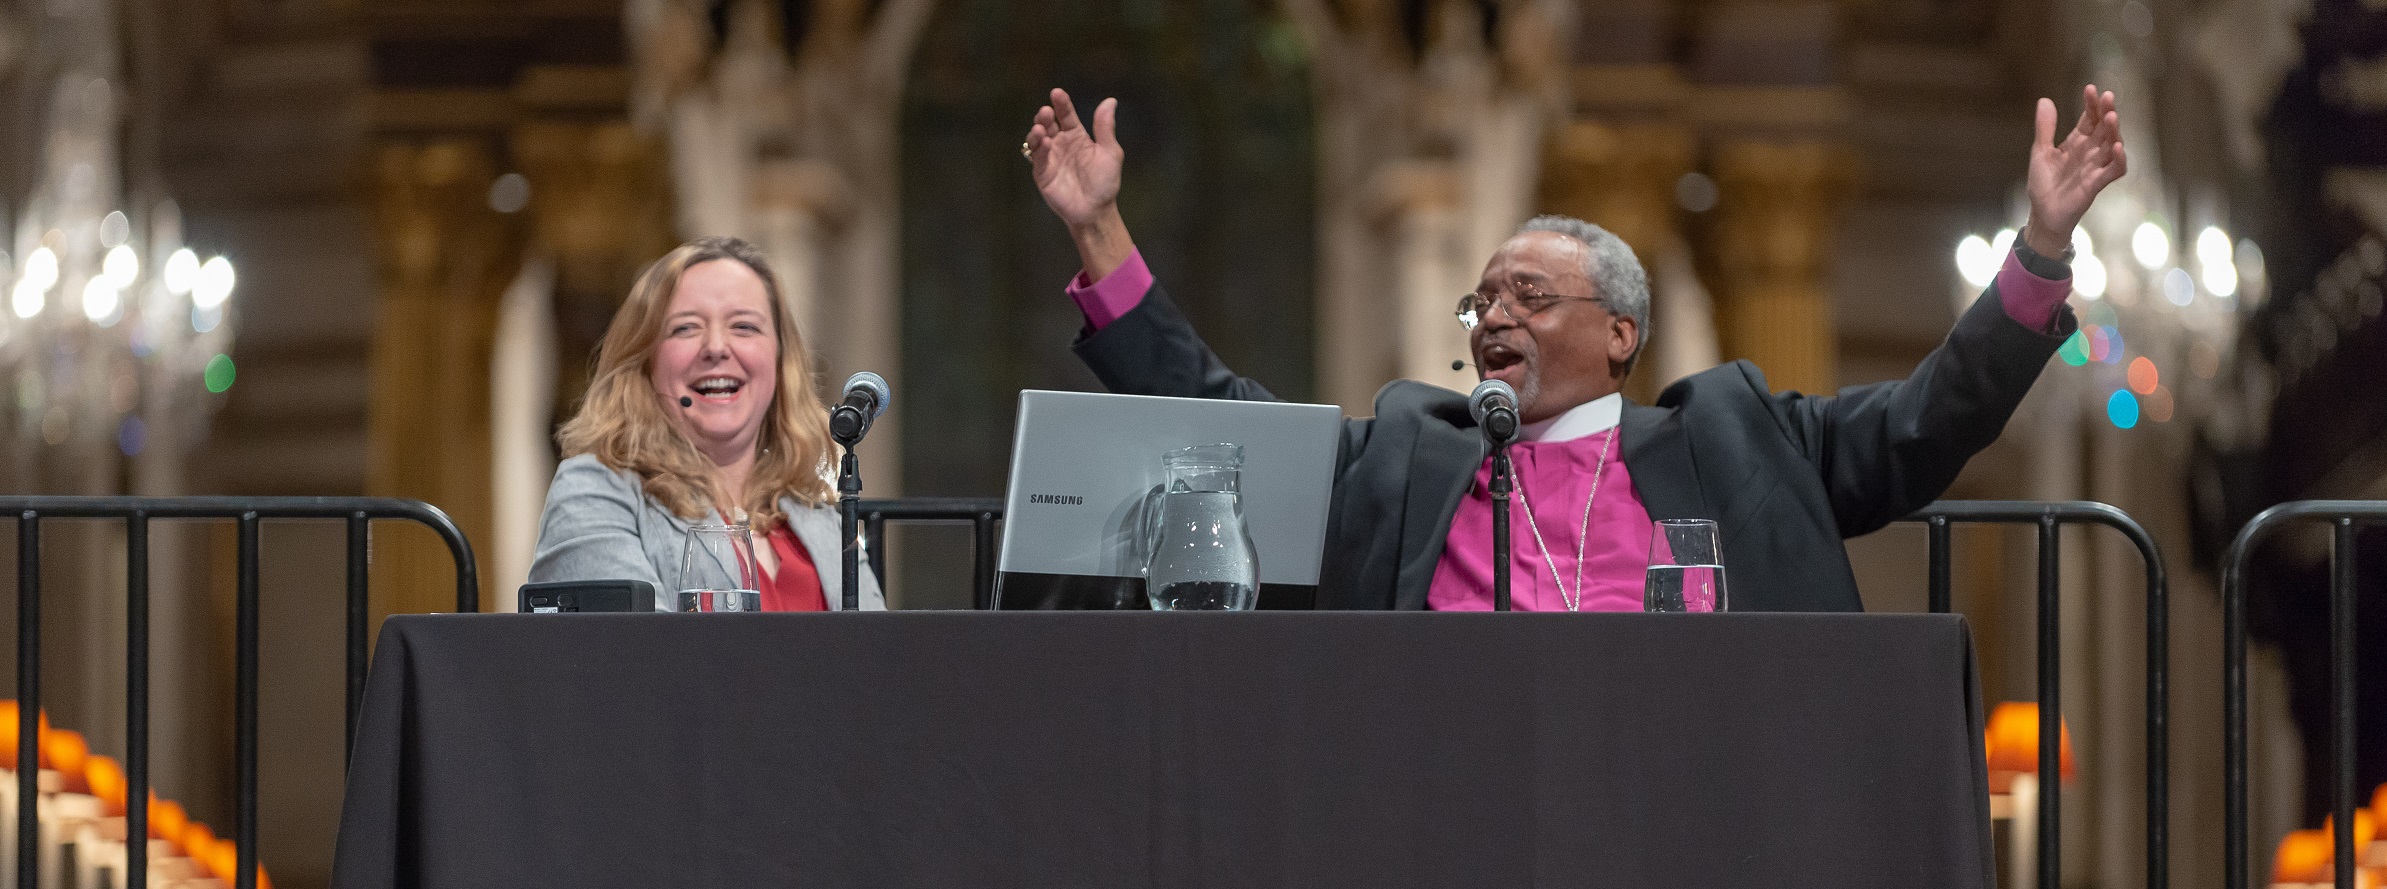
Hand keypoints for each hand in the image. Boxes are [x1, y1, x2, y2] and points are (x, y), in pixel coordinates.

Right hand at [1025, 88, 1118, 227]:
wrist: (1096, 211)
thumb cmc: (1105, 183)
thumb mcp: (1110, 152)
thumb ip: (1105, 128)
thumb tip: (1110, 100)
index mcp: (1077, 136)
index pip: (1066, 115)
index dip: (1061, 104)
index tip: (1056, 93)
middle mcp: (1061, 144)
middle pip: (1048, 124)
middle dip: (1044, 116)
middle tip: (1046, 111)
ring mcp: (1050, 158)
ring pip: (1038, 138)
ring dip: (1037, 130)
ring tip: (1041, 127)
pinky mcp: (1042, 173)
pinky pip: (1038, 157)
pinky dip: (1039, 149)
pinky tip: (1045, 143)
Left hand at [2023, 85, 2127, 257]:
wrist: (2042, 213)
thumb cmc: (2044, 183)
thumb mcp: (2041, 151)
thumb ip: (2045, 128)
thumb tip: (2045, 100)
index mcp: (2077, 142)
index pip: (2089, 118)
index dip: (2091, 104)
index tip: (2090, 89)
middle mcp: (2090, 152)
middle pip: (2103, 128)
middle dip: (2106, 112)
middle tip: (2108, 97)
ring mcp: (2095, 167)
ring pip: (2111, 145)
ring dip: (2113, 132)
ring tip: (2111, 117)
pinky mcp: (2097, 183)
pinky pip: (2114, 170)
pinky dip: (2118, 159)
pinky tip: (2117, 147)